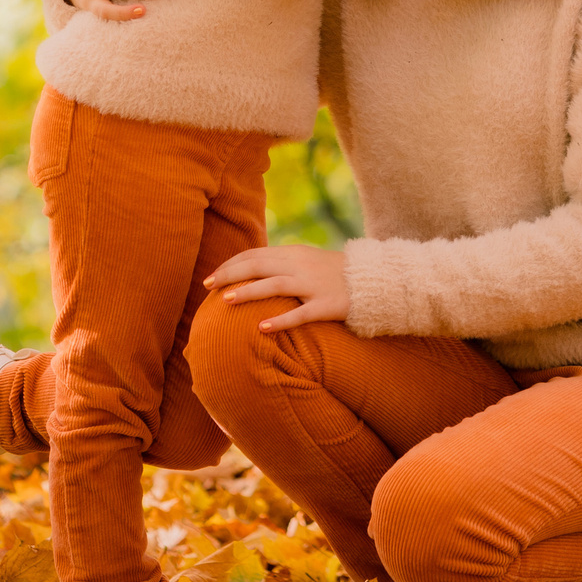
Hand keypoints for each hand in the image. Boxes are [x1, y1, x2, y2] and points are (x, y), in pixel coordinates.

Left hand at [202, 245, 351, 332]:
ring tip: (226, 300)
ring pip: (275, 285)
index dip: (230, 264)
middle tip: (207, 285)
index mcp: (293, 254)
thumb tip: (249, 269)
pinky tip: (262, 328)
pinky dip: (281, 320)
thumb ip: (280, 263)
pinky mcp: (327, 305)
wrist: (374, 281)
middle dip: (230, 274)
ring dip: (249, 292)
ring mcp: (313, 285)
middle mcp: (300, 266)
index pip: (254, 254)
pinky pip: (301, 313)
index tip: (211, 275)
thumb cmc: (333, 273)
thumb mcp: (306, 260)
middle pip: (258, 265)